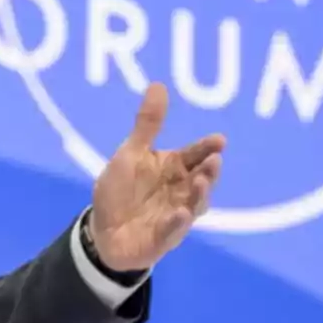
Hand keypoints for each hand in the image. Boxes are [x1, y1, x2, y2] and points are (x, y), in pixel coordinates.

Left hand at [89, 83, 224, 272]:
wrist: (103, 231)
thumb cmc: (121, 190)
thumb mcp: (131, 154)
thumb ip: (147, 124)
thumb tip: (158, 85)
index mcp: (173, 169)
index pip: (194, 155)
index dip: (207, 148)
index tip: (219, 139)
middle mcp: (180, 191)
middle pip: (200, 179)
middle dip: (209, 170)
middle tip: (214, 159)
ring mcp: (174, 216)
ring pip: (193, 205)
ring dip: (199, 195)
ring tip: (202, 182)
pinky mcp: (162, 237)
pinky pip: (172, 230)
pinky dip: (177, 222)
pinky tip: (180, 214)